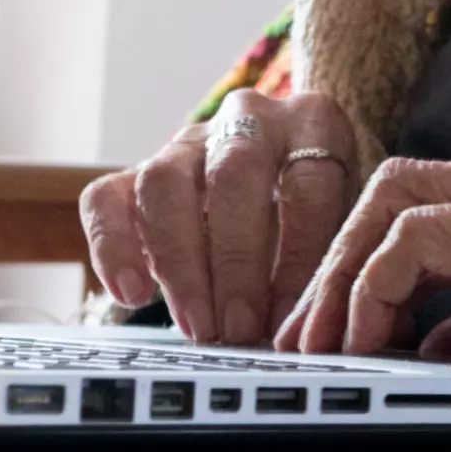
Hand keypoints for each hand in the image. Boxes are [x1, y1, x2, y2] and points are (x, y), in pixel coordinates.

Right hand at [80, 90, 357, 344]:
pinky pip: (106, 197)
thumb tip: (304, 331)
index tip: (289, 319)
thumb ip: (328, 259)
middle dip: (235, 262)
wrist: (284, 171)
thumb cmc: (323, 208)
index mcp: (313, 124)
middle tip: (239, 329)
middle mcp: (248, 120)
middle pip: (233, 176)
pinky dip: (114, 248)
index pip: (309, 183)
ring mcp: (187, 140)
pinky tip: (131, 296)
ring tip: (197, 326)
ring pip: (164, 183)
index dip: (298, 255)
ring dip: (178, 263)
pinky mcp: (136, 169)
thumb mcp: (344, 220)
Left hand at [273, 149, 450, 378]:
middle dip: (334, 260)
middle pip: (390, 184)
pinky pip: (427, 234)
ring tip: (329, 343)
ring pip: (394, 198)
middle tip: (309, 335)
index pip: (419, 197)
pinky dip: (383, 282)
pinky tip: (377, 336)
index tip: (335, 325)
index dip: (361, 257)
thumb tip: (432, 339)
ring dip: (345, 273)